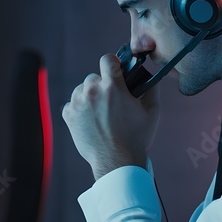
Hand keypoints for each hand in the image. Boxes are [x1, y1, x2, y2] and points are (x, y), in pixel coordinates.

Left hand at [62, 54, 160, 179]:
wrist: (116, 162)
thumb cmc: (136, 138)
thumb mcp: (152, 111)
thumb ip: (151, 88)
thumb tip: (148, 75)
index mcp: (113, 87)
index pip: (107, 59)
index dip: (113, 64)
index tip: (115, 71)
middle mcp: (92, 91)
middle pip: (94, 77)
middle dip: (103, 86)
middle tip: (111, 102)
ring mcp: (78, 103)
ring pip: (81, 89)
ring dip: (90, 96)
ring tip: (101, 113)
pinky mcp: (69, 115)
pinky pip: (71, 103)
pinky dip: (79, 109)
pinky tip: (90, 120)